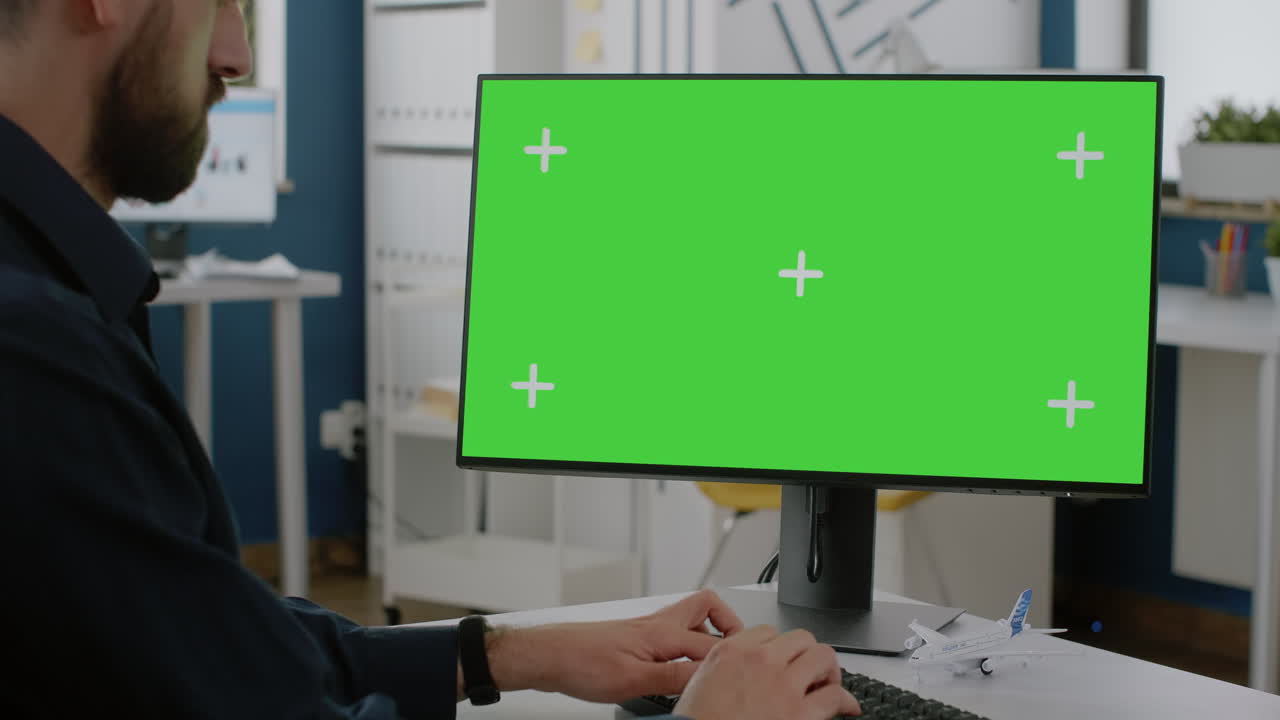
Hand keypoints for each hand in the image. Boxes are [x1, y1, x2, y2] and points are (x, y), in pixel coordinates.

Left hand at [487, 589, 743, 702]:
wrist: (551, 656)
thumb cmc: (583, 663)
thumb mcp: (633, 680)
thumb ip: (673, 678)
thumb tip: (707, 679)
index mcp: (663, 632)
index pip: (713, 642)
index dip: (733, 658)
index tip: (743, 674)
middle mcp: (659, 625)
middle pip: (708, 608)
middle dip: (729, 626)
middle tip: (737, 652)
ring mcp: (649, 630)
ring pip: (690, 619)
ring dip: (707, 633)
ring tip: (714, 660)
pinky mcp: (638, 639)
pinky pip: (674, 634)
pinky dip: (686, 645)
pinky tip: (680, 668)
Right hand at [672, 626, 860, 719]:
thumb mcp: (700, 683)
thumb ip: (725, 669)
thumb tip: (742, 675)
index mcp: (731, 651)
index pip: (767, 632)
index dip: (778, 648)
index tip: (783, 660)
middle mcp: (759, 660)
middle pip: (800, 638)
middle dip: (806, 653)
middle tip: (809, 670)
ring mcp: (782, 684)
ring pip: (822, 657)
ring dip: (828, 670)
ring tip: (827, 683)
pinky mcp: (799, 713)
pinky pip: (834, 695)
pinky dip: (845, 700)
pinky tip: (846, 707)